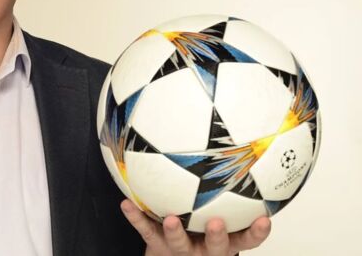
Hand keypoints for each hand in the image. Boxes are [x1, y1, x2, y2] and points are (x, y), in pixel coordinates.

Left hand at [120, 199, 270, 255]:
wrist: (169, 253)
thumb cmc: (199, 225)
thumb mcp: (220, 211)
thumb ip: (231, 189)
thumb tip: (243, 144)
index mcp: (225, 240)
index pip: (247, 239)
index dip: (257, 232)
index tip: (264, 219)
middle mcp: (206, 248)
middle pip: (217, 247)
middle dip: (218, 237)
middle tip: (216, 223)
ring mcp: (181, 249)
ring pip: (180, 245)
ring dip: (176, 233)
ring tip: (172, 220)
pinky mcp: (156, 245)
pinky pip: (145, 231)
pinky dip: (135, 217)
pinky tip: (126, 204)